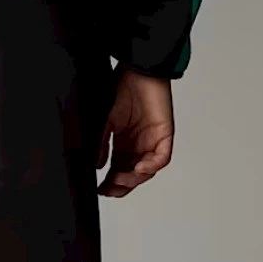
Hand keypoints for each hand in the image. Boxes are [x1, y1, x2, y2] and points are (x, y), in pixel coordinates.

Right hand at [97, 70, 173, 197]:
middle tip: (110, 188)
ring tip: (122, 178)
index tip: (100, 190)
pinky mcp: (165, 136)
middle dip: (122, 186)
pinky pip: (162, 158)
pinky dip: (151, 167)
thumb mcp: (106, 120)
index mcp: (123, 144)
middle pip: (132, 176)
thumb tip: (97, 165)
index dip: (110, 183)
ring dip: (134, 179)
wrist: (139, 71)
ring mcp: (152, 142)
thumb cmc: (122, 89)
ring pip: (147, 172)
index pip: (117, 171)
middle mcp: (138, 146)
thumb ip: (102, 143)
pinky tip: (138, 168)